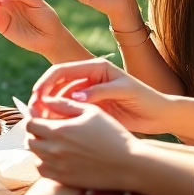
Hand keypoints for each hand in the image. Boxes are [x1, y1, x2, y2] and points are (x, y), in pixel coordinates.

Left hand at [26, 100, 136, 191]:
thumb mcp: (91, 111)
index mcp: (59, 130)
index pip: (31, 123)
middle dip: (35, 133)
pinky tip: (57, 157)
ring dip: (39, 148)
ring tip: (53, 143)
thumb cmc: (112, 134)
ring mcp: (58, 167)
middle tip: (47, 129)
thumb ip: (65, 104)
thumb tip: (45, 99)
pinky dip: (44, 163)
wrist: (129, 164)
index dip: (33, 118)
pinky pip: (43, 172)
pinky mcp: (64, 181)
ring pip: (35, 157)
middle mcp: (55, 150)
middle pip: (30, 140)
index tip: (40, 116)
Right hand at [30, 58, 172, 135]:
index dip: (47, 81)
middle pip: (57, 84)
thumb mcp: (124, 91)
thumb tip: (74, 96)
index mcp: (95, 67)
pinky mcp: (90, 108)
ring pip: (60, 99)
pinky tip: (53, 127)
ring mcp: (88, 94)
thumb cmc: (146, 99)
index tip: (37, 95)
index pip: (63, 70)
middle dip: (43, 96)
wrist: (160, 115)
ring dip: (49, 109)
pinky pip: (69, 111)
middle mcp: (88, 78)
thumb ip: (100, 91)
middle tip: (33, 111)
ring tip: (41, 121)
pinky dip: (59, 118)